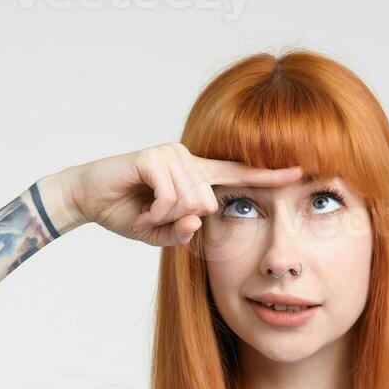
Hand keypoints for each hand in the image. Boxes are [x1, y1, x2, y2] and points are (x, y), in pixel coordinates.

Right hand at [62, 142, 302, 246]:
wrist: (88, 198)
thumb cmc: (127, 212)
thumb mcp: (162, 233)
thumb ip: (184, 233)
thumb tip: (198, 219)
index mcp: (197, 176)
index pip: (239, 175)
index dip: (270, 175)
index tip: (301, 171)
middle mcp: (189, 159)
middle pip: (209, 202)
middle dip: (181, 221)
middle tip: (155, 219)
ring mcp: (172, 154)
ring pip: (191, 200)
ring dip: (164, 217)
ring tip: (145, 212)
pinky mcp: (154, 156)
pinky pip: (170, 196)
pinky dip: (155, 211)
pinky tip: (140, 208)